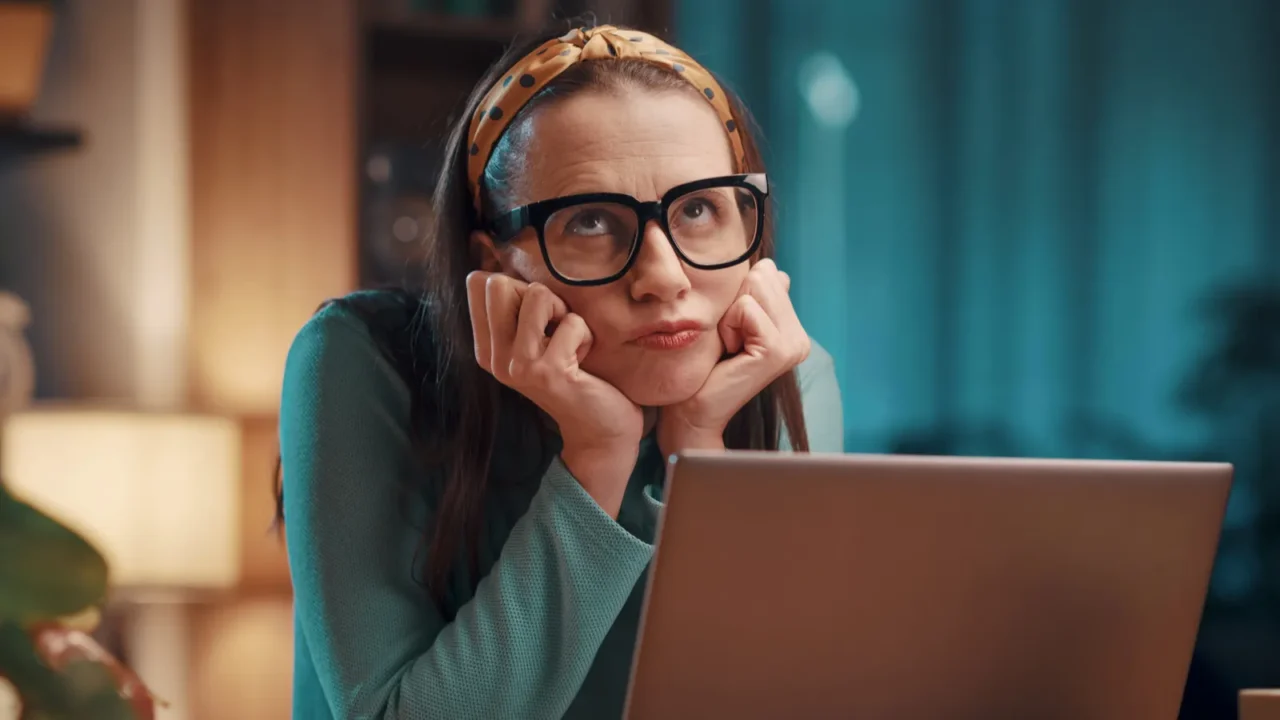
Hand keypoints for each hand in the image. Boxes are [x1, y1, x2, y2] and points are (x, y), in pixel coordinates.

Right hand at [467, 272, 643, 514]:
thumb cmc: (576, 374)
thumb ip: (518, 306)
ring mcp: (518, 366)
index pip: (480, 282)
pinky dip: (586, 335)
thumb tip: (495, 251)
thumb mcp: (538, 338)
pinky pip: (572, 321)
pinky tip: (583, 362)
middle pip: (498, 282)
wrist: (600, 429)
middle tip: (554, 330)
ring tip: (569, 345)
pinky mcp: (547, 372)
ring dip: (565, 314)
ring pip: (537, 294)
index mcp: (487, 346)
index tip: (537, 322)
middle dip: (539, 296)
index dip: (518, 289)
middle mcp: (494, 358)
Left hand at [656, 259, 810, 455]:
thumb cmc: (706, 365)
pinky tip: (730, 352)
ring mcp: (793, 345)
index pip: (768, 273)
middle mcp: (799, 337)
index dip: (737, 295)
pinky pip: (746, 308)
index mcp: (793, 328)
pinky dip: (729, 325)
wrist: (693, 410)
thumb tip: (772, 268)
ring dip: (730, 314)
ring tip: (729, 346)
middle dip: (734, 302)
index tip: (732, 331)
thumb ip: (755, 295)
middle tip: (729, 340)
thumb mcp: (731, 321)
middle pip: (762, 276)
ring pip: (755, 287)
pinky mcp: (777, 351)